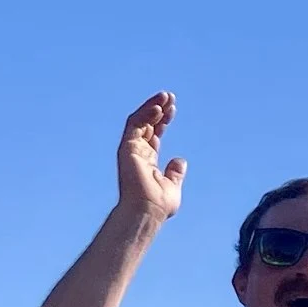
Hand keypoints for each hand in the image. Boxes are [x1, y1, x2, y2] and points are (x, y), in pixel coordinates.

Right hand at [116, 93, 184, 226]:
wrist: (147, 210)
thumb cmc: (158, 204)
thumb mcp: (172, 186)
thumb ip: (175, 173)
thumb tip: (180, 160)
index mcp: (147, 161)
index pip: (154, 134)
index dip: (163, 121)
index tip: (173, 109)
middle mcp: (137, 153)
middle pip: (147, 124)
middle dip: (158, 109)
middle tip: (170, 96)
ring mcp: (131, 149)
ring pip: (139, 121)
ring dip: (152, 106)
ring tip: (165, 96)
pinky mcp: (127, 147)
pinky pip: (135, 124)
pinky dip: (145, 114)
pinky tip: (158, 107)